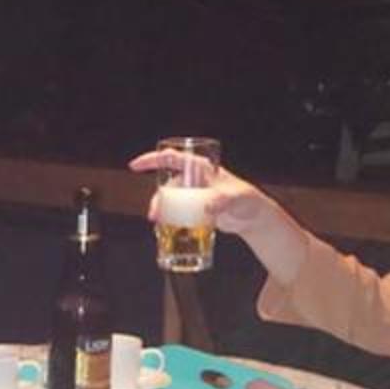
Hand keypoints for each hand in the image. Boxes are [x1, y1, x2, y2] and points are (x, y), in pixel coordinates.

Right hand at [126, 150, 302, 268]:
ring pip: (171, 200)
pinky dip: (170, 220)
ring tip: (159, 224)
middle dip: (158, 197)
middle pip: (168, 184)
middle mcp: (194, 180)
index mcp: (201, 168)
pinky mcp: (196, 210)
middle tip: (155, 213)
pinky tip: (166, 230)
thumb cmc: (247, 200)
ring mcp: (194, 195)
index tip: (136, 166)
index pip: (173, 158)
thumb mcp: (235, 198)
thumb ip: (222, 201)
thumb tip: (207, 208)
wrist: (253, 218)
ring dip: (162, 210)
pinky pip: (178, 213)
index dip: (153, 160)